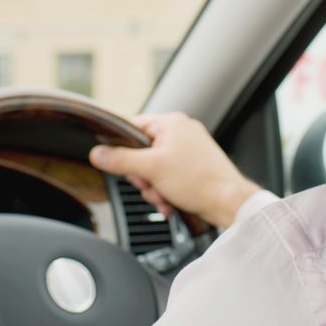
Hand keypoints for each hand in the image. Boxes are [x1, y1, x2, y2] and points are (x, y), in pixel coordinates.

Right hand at [89, 112, 261, 228]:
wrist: (228, 202)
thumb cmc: (199, 181)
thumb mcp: (151, 169)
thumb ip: (120, 160)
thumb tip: (97, 153)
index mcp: (171, 123)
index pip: (133, 128)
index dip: (123, 148)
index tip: (121, 164)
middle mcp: (181, 132)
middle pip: (143, 152)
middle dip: (143, 176)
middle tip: (149, 185)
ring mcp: (190, 149)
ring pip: (155, 167)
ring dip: (154, 187)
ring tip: (163, 198)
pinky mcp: (196, 166)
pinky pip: (170, 175)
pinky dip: (166, 190)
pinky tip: (170, 202)